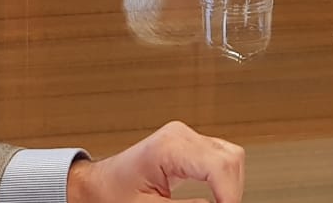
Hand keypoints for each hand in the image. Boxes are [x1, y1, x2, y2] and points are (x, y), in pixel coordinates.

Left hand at [70, 120, 244, 202]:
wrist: (99, 185)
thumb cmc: (112, 194)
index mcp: (169, 147)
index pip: (218, 165)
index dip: (230, 194)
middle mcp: (180, 135)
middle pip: (231, 158)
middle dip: (232, 190)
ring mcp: (186, 138)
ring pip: (230, 156)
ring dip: (230, 184)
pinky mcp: (189, 146)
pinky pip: (220, 157)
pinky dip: (223, 178)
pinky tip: (218, 196)